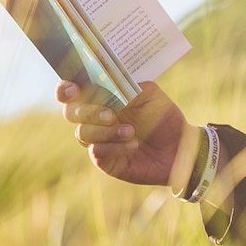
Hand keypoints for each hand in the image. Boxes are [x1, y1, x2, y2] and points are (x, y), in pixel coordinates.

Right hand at [57, 79, 202, 188]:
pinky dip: (114, 147)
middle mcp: (94, 119)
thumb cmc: (164, 117)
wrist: (180, 147)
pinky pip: (96, 152)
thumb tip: (106, 85)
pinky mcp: (104, 160)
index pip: (73, 91)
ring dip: (105, 131)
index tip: (72, 89)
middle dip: (87, 112)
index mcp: (102, 98)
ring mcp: (98, 140)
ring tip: (131, 132)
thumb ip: (128, 86)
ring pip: (83, 133)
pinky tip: (133, 145)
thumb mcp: (151, 95)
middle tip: (110, 115)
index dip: (65, 89)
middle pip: (71, 112)